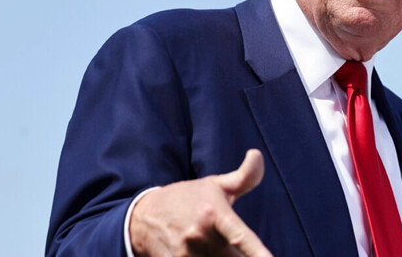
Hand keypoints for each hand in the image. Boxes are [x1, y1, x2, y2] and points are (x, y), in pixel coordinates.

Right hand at [129, 149, 272, 256]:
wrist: (144, 214)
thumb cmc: (189, 198)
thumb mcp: (217, 184)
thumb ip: (245, 176)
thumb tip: (257, 154)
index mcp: (215, 214)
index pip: (240, 237)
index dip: (257, 253)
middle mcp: (199, 236)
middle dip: (239, 256)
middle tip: (235, 247)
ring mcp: (184, 254)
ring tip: (212, 244)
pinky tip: (201, 252)